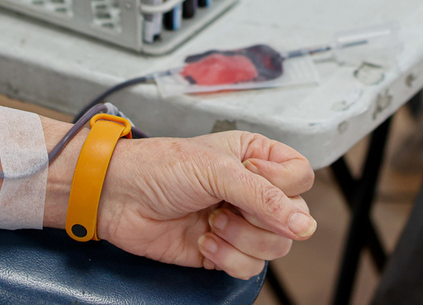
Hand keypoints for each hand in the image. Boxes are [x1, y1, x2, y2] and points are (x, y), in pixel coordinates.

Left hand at [97, 131, 315, 278]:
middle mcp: (251, 190)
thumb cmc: (159, 167)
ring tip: (212, 223)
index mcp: (255, 157)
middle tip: (229, 206)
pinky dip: (227, 258)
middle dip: (260, 218)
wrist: (119, 196)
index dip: (282, 184)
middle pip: (294, 218)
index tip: (251, 175)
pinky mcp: (223, 251)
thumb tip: (303, 225)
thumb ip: (264, 198)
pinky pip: (249, 267)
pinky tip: (204, 242)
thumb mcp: (217, 171)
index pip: (300, 177)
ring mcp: (238, 222)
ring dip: (241, 239)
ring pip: (275, 246)